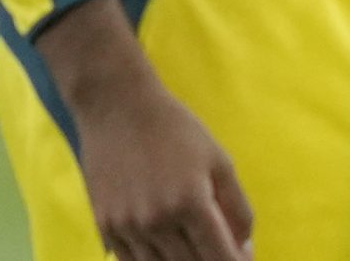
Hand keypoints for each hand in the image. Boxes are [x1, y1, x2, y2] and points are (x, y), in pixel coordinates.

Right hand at [42, 0, 251, 260]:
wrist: (114, 103)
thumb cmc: (173, 128)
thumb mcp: (219, 161)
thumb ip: (239, 210)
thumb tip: (244, 251)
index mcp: (191, 203)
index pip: (222, 260)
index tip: (240, 258)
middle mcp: (157, 219)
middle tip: (215, 247)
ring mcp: (127, 224)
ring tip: (190, 247)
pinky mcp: (105, 222)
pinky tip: (164, 248)